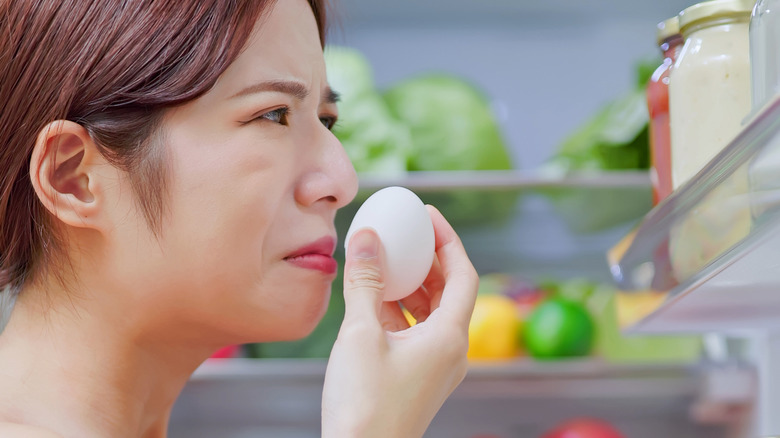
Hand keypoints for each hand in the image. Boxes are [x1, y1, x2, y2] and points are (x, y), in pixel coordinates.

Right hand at [322, 206, 477, 437]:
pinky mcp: (418, 378)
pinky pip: (416, 333)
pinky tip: (374, 300)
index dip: (448, 240)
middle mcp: (451, 351)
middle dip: (428, 259)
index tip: (427, 215)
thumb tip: (366, 236)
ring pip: (432, 313)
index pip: (464, 274)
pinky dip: (400, 311)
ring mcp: (435, 367)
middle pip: (450, 291)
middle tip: (406, 233)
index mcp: (449, 337)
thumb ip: (365, 282)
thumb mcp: (360, 335)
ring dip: (412, 285)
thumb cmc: (364, 406)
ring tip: (387, 260)